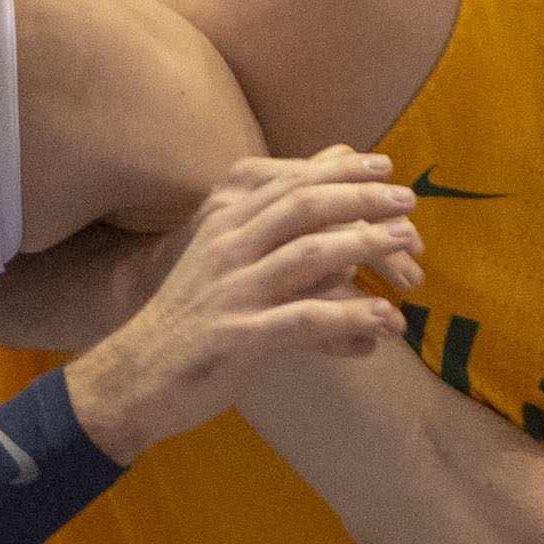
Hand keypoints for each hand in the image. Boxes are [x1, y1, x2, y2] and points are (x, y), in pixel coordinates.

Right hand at [63, 150, 421, 461]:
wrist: (134, 376)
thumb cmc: (191, 322)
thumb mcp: (225, 268)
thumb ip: (274, 243)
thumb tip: (333, 235)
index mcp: (222, 220)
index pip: (290, 181)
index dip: (340, 170)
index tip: (383, 167)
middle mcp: (226, 244)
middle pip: (305, 205)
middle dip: (363, 198)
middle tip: (408, 201)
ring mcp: (232, 289)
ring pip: (310, 254)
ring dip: (366, 246)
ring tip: (409, 247)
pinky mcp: (239, 336)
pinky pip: (306, 319)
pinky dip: (352, 317)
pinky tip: (387, 321)